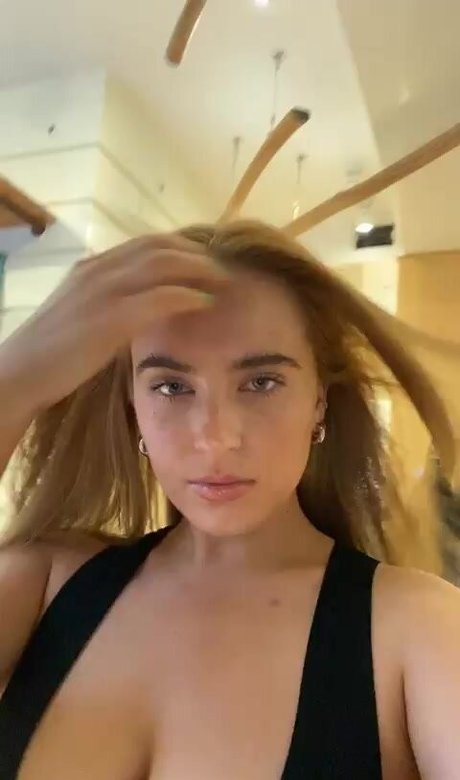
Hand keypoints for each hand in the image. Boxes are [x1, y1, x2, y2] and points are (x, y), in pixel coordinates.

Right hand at [0, 233, 228, 411]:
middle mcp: (98, 270)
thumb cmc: (54, 354)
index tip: (205, 259)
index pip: (145, 243)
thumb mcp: (84, 315)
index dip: (181, 247)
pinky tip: (205, 302)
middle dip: (196, 253)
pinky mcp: (109, 318)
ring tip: (223, 281)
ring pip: (162, 263)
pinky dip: (187, 295)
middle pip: (159, 246)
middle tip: (223, 268)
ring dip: (198, 269)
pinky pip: (159, 296)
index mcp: (92, 267)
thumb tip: (147, 307)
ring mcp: (103, 290)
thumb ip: (113, 304)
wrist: (22, 373)